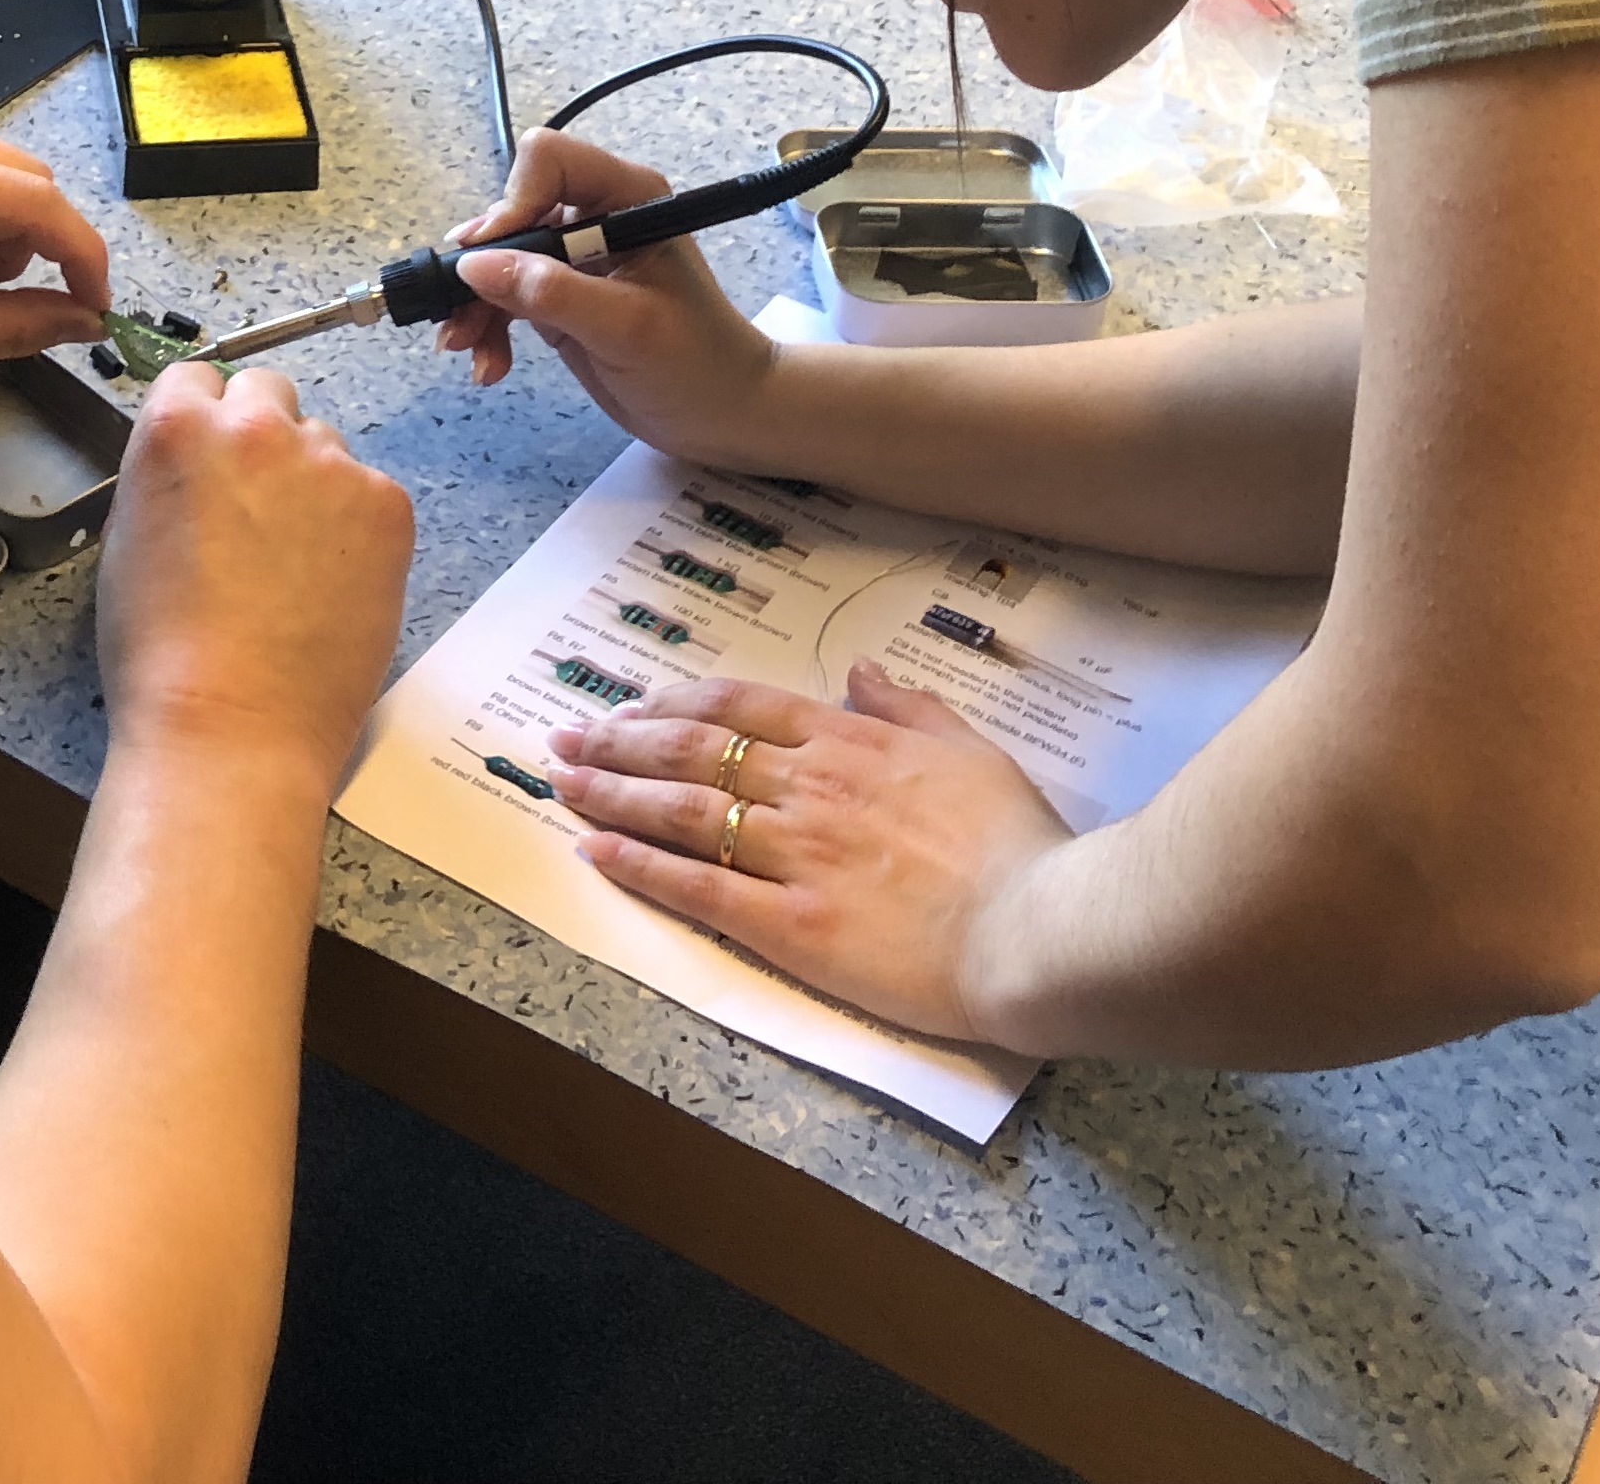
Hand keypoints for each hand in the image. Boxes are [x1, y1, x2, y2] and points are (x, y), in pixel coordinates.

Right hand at [95, 362, 414, 784]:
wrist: (231, 728)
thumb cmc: (162, 653)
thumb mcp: (129, 538)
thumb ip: (168, 474)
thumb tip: (199, 460)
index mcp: (180, 428)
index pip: (196, 377)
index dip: (202, 421)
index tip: (209, 459)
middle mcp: (258, 427)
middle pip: (267, 391)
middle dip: (259, 435)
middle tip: (254, 509)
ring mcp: (331, 464)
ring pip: (323, 444)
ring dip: (311, 482)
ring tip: (293, 565)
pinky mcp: (387, 505)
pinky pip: (370, 492)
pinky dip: (356, 527)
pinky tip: (330, 585)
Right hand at [435, 128, 781, 462]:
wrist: (723, 416)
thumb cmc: (695, 363)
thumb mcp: (626, 327)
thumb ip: (552, 293)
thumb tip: (474, 265)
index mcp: (627, 198)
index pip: (549, 161)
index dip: (513, 201)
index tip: (491, 257)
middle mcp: (596, 217)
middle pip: (512, 212)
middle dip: (481, 264)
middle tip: (458, 318)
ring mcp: (575, 259)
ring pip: (498, 259)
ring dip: (474, 304)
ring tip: (465, 350)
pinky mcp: (560, 298)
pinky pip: (505, 297)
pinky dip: (488, 327)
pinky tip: (489, 366)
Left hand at [541, 668, 1072, 1045]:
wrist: (1040, 928)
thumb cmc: (1019, 846)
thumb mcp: (972, 753)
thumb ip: (910, 708)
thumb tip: (860, 671)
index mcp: (852, 743)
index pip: (740, 705)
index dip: (675, 701)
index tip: (631, 706)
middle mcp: (810, 787)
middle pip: (693, 749)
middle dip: (620, 741)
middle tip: (567, 738)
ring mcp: (796, 855)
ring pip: (683, 810)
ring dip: (612, 793)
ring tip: (560, 782)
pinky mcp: (792, 925)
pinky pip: (699, 888)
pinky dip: (640, 866)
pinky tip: (595, 852)